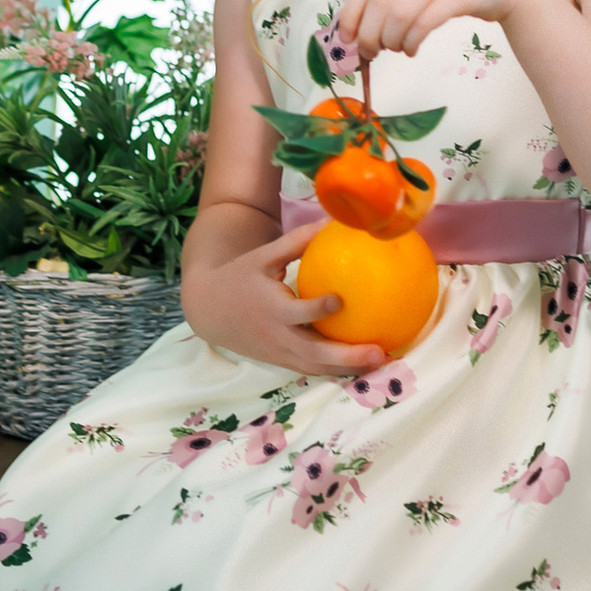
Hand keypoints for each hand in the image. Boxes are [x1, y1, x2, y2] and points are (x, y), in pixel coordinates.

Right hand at [181, 221, 360, 377]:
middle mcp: (277, 336)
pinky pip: (312, 369)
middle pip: (313, 353)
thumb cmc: (240, 278)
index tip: (339, 300)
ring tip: (381, 362)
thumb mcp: (262, 257)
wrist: (209, 310)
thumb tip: (332, 221)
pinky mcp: (282, 361)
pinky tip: (363, 364)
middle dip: (346, 357)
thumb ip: (296, 242)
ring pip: (316, 367)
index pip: (296, 312)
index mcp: (271, 308)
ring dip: (348, 368)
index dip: (316, 309)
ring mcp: (280, 353)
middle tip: (378, 352)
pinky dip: (336, 370)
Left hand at [335, 0, 541, 67]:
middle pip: (381, 2)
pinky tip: (412, 50)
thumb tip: (353, 26)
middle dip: (370, 34)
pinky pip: (424, 23)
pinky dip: (412, 42)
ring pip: (400, 14)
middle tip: (371, 53)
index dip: (351, 14)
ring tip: (397, 49)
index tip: (347, 39)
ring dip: (392, 40)